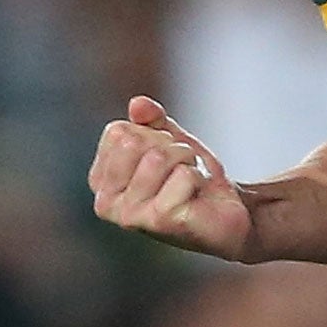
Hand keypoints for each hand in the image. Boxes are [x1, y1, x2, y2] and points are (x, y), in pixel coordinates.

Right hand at [89, 97, 251, 259]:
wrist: (226, 212)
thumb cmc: (191, 177)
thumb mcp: (169, 140)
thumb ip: (151, 120)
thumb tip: (137, 104)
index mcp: (101, 181)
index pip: (118, 132)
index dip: (151, 135)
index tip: (164, 156)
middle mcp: (107, 203)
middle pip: (134, 142)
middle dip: (169, 146)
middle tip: (181, 168)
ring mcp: (130, 215)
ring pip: (159, 156)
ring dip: (187, 161)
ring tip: (191, 182)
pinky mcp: (159, 222)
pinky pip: (183, 175)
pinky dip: (198, 177)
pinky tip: (197, 197)